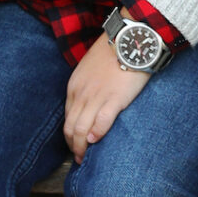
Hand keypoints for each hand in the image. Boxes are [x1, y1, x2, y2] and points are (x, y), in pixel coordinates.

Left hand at [63, 38, 152, 160]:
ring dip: (81, 147)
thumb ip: (88, 85)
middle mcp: (81, 94)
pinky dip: (96, 135)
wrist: (130, 38)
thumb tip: (91, 102)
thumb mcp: (91, 68)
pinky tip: (97, 141)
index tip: (76, 144)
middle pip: (70, 127)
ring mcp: (96, 97)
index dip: (70, 135)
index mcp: (75, 86)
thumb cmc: (114, 51)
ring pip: (81, 129)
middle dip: (73, 146)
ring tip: (86, 158)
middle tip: (79, 158)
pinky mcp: (114, 99)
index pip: (67, 117)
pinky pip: (101, 123)